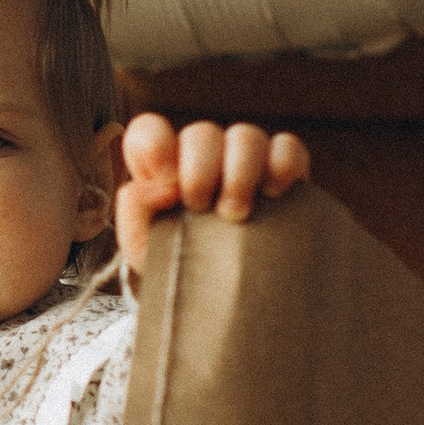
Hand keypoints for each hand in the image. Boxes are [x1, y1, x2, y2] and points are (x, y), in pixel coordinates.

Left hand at [114, 114, 309, 283]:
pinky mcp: (283, 167)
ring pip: (246, 137)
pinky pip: (288, 148)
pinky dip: (282, 165)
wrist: (223, 294)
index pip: (150, 130)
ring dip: (239, 173)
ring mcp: (246, 157)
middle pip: (202, 134)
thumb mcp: (144, 245)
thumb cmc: (178, 263)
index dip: (155, 144)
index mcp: (164, 165)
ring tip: (234, 213)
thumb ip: (135, 210)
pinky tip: (273, 194)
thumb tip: (161, 187)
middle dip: (200, 171)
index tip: (165, 178)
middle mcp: (205, 154)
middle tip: (200, 207)